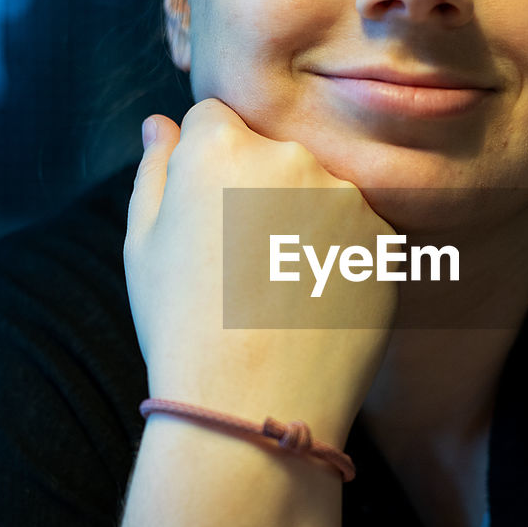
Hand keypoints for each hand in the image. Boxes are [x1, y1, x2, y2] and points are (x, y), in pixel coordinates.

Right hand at [125, 100, 396, 444]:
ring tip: (277, 289)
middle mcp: (291, 157)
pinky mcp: (384, 240)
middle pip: (274, 151)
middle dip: (257, 187)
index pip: (217, 119)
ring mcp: (346, 198)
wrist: (253, 407)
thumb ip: (155, 170)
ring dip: (304, 218)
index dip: (206, 164)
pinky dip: (339, 256)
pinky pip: (357, 232)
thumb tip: (160, 124)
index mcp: (222, 147)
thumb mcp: (142, 245)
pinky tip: (312, 303)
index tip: (206, 214)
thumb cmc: (183, 327)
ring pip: (320, 191)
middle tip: (240, 260)